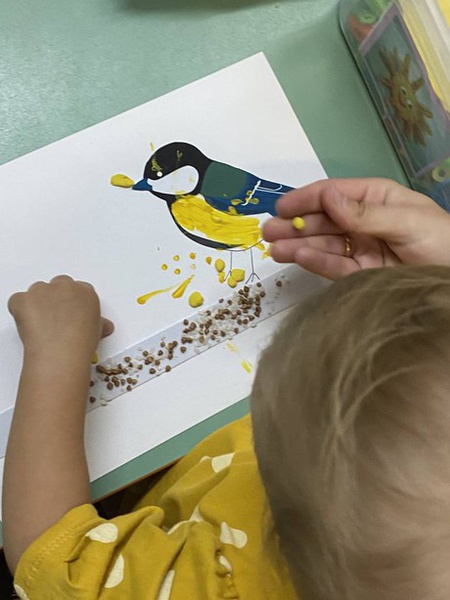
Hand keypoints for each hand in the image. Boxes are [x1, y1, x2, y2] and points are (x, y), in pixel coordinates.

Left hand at [8, 275, 113, 359]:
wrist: (61, 352)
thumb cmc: (80, 342)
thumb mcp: (97, 331)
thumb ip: (99, 322)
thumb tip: (103, 327)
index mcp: (85, 291)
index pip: (78, 289)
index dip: (73, 301)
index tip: (70, 312)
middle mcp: (65, 286)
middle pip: (58, 285)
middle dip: (55, 298)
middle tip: (55, 318)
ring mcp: (42, 291)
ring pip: (37, 290)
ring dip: (38, 302)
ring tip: (41, 324)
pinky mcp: (23, 299)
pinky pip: (18, 301)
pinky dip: (20, 311)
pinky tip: (28, 325)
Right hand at [263, 178, 449, 279]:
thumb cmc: (441, 240)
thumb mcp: (406, 220)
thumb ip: (364, 213)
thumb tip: (327, 196)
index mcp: (375, 199)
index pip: (333, 195)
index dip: (306, 199)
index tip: (282, 207)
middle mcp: (363, 222)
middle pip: (323, 221)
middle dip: (295, 224)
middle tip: (267, 231)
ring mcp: (361, 249)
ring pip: (323, 244)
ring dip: (297, 245)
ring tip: (273, 248)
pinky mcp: (361, 274)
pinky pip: (334, 266)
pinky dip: (315, 262)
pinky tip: (296, 257)